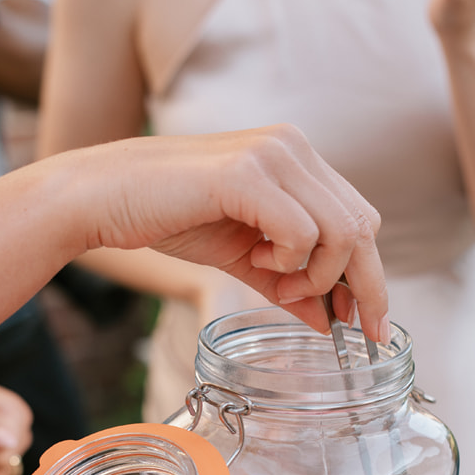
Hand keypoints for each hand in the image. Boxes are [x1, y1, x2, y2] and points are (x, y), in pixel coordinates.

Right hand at [86, 127, 389, 344]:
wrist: (103, 197)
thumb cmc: (169, 217)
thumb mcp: (243, 258)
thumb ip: (288, 284)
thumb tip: (330, 323)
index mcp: (297, 159)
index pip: (361, 219)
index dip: (371, 277)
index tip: (368, 327)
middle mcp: (292, 148)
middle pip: (362, 226)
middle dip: (355, 285)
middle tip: (329, 320)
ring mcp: (272, 155)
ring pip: (340, 231)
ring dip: (316, 275)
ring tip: (275, 281)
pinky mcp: (246, 174)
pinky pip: (302, 232)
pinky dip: (289, 261)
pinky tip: (257, 261)